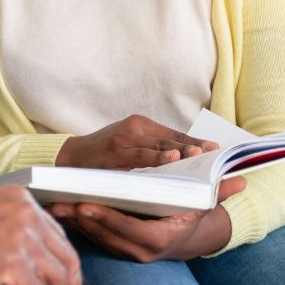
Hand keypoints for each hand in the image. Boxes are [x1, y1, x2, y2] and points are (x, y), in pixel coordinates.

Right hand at [0, 185, 81, 284]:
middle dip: (68, 278)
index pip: (55, 232)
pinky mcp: (12, 265)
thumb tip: (26, 246)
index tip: (68, 269)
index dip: (64, 254)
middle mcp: (28, 217)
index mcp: (23, 200)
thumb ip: (12, 219)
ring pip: (56, 277)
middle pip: (63, 254)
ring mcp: (22, 241)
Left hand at [50, 176, 246, 261]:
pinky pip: (93, 238)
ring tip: (54, 204)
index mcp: (161, 238)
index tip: (88, 206)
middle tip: (62, 203)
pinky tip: (60, 209)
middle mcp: (142, 251)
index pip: (130, 232)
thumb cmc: (192, 214)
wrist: (188, 238)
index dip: (108, 220)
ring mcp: (127, 252)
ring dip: (74, 223)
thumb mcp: (205, 203)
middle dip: (83, 220)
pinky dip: (77, 225)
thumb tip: (240, 180)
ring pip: (96, 239)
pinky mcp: (115, 248)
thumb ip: (220, 192)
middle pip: (107, 236)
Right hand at [56, 114, 218, 169]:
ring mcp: (124, 139)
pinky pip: (141, 156)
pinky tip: (172, 160)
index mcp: (140, 125)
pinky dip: (158, 158)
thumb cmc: (102, 155)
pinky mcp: (114, 152)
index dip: (195, 142)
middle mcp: (134, 128)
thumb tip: (181, 159)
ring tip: (198, 155)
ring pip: (158, 145)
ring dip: (180, 151)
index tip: (215, 149)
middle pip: (170, 138)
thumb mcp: (128, 145)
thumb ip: (150, 149)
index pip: (174, 134)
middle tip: (214, 153)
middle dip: (194, 147)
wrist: (69, 157)